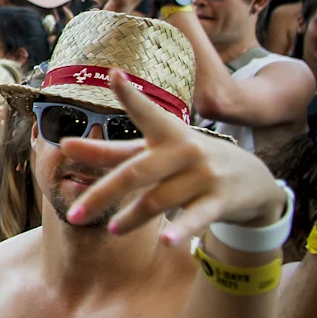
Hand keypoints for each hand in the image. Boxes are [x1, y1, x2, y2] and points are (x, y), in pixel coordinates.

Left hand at [62, 72, 287, 245]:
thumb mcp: (153, 152)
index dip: (130, 96)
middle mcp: (185, 150)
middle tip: (74, 216)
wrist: (254, 181)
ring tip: (112, 229)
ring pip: (157, 199)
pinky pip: (196, 217)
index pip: (145, 113)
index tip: (113, 75)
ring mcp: (203, 175)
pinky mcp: (219, 200)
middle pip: (135, 172)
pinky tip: (168, 242)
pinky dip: (182, 230)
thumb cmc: (188, 163)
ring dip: (132, 217)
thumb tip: (63, 144)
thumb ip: (109, 152)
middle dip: (102, 195)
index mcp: (167, 133)